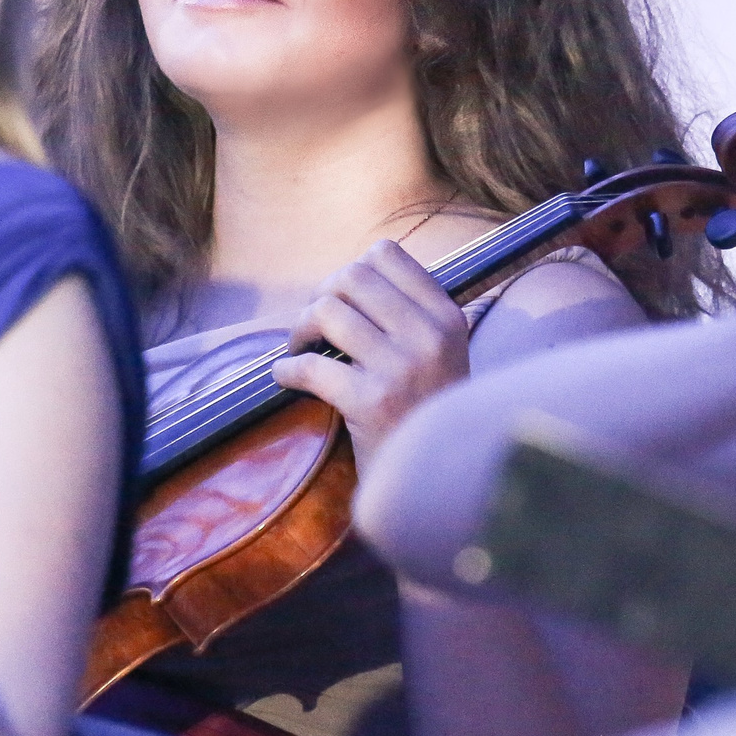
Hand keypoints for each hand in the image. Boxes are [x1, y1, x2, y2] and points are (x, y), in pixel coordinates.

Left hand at [268, 239, 471, 457]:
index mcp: (447, 316)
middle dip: (320, 296)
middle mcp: (429, 336)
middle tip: (313, 326)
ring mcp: (402, 368)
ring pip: (327, 312)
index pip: (386, 254)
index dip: (351, 271)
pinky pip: (311, 366)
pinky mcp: (371, 402)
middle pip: (351, 277)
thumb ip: (409, 313)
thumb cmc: (426, 412)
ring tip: (300, 349)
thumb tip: (349, 274)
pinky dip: (287, 370)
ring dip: (300, 330)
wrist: (435, 481)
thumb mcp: (442, 354)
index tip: (341, 299)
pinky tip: (287, 378)